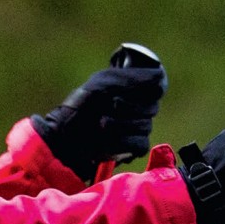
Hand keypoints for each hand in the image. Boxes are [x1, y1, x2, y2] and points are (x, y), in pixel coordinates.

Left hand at [32, 49, 167, 180]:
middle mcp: (140, 106)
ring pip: (146, 126)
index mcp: (134, 86)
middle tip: (109, 105)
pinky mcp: (135, 147)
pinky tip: (107, 140)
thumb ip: (130, 78)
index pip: (158, 84)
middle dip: (129, 107)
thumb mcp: (102, 84)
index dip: (145, 88)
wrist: (65, 137)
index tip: (126, 89)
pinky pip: (141, 143)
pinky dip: (122, 141)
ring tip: (101, 124)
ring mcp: (139, 127)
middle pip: (152, 106)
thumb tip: (158, 76)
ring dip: (121, 125)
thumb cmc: (81, 106)